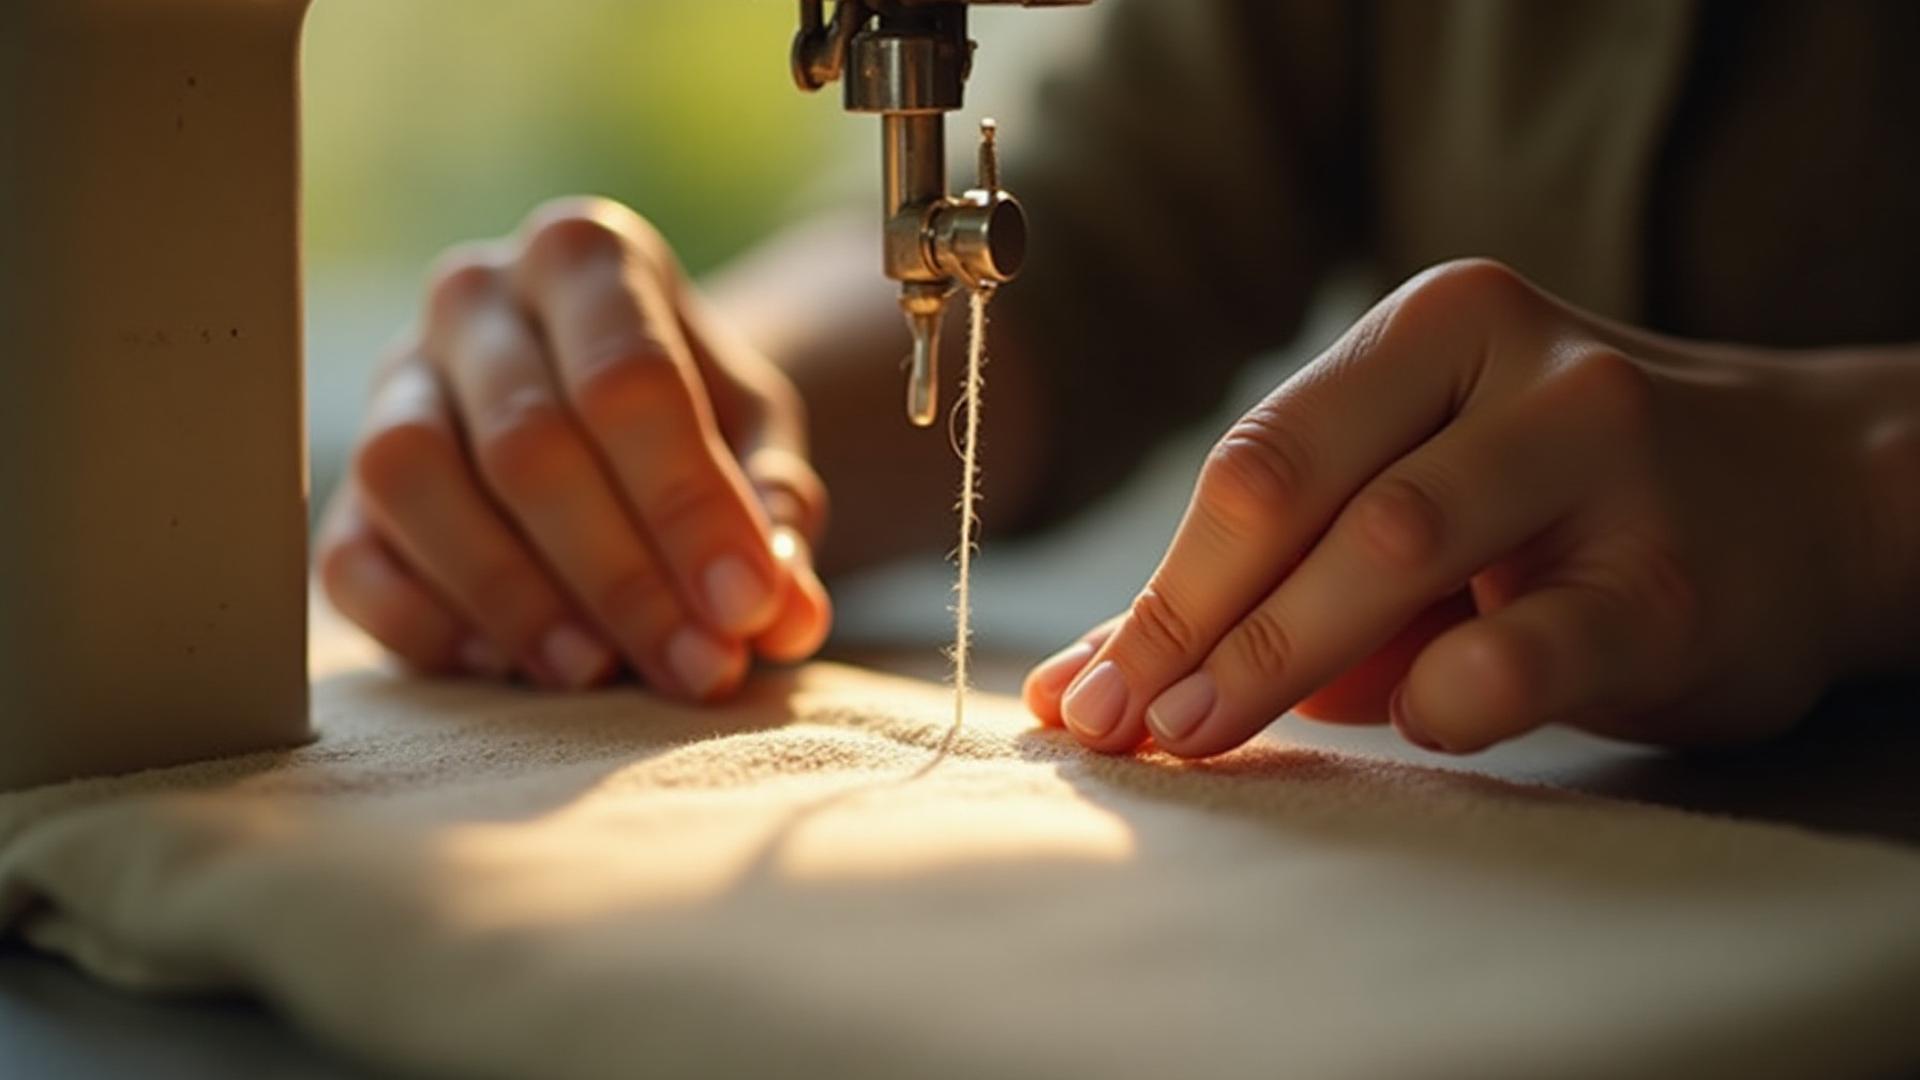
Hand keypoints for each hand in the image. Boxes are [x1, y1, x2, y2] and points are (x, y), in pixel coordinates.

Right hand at [318, 198, 830, 698]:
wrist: (608, 412)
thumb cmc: (688, 425)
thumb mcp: (757, 443)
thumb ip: (777, 517)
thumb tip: (786, 614)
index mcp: (586, 256)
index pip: (628, 379)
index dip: (688, 506)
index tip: (746, 607)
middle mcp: (474, 297)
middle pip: (526, 443)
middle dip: (621, 577)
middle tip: (696, 667)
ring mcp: (392, 382)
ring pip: (415, 483)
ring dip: (515, 598)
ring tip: (600, 672)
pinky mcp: (344, 483)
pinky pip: (350, 558)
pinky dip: (426, 623)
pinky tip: (510, 669)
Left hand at [1026, 259, 1914, 756]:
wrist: (1804, 503)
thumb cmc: (1562, 513)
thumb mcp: (1414, 506)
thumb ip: (1271, 585)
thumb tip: (1093, 685)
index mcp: (1434, 327)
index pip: (1258, 460)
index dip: (1159, 586)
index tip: (1083, 693)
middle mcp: (1518, 365)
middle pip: (1302, 493)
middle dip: (1192, 622)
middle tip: (1120, 726)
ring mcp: (1606, 456)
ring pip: (1395, 544)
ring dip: (1273, 655)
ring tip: (1196, 736)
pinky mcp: (1672, 579)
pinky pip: (1527, 646)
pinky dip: (1443, 695)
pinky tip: (1411, 722)